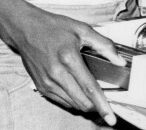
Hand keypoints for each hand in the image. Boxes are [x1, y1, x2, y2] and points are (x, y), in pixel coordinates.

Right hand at [0, 0, 122, 124]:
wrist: (25, 29)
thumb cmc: (54, 27)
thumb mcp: (82, 29)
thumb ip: (104, 45)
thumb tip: (119, 61)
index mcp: (69, 58)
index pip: (90, 88)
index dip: (103, 105)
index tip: (111, 118)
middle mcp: (56, 74)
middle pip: (81, 102)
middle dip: (97, 107)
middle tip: (106, 102)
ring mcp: (47, 82)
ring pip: (72, 104)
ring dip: (85, 104)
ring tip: (93, 94)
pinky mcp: (41, 87)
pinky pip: (62, 101)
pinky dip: (74, 100)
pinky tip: (78, 90)